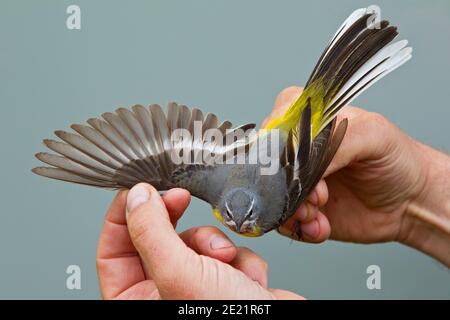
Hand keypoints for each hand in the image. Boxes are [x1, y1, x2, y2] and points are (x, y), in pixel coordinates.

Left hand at [96, 183, 303, 298]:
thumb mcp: (180, 274)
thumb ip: (152, 233)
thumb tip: (137, 198)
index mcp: (137, 302)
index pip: (112, 251)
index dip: (124, 217)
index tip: (140, 190)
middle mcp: (164, 295)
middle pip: (157, 240)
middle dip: (175, 223)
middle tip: (179, 198)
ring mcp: (197, 288)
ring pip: (195, 242)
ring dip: (214, 245)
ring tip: (227, 261)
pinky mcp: (227, 282)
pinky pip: (226, 252)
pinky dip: (241, 259)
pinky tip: (248, 279)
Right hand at [268, 87, 449, 265]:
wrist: (408, 203)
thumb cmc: (395, 160)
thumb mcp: (372, 135)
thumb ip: (334, 140)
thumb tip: (299, 160)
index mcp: (308, 119)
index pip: (273, 128)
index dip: (281, 152)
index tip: (302, 171)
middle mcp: (295, 150)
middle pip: (265, 166)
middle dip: (286, 187)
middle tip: (318, 197)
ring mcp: (294, 181)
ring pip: (269, 198)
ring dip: (293, 212)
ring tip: (319, 214)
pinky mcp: (298, 209)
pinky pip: (281, 222)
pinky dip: (300, 229)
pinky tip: (321, 226)